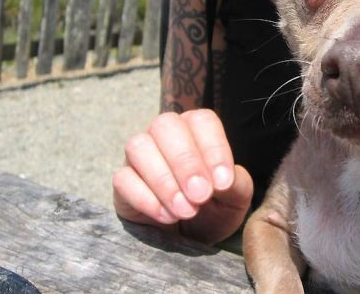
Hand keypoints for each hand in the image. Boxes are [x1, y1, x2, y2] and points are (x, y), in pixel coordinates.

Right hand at [112, 109, 252, 244]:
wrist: (192, 237)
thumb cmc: (215, 208)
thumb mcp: (235, 198)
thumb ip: (236, 184)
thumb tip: (221, 180)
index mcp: (198, 129)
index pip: (202, 121)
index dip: (213, 149)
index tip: (223, 183)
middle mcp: (166, 134)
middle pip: (166, 126)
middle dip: (185, 162)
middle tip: (201, 196)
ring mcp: (140, 155)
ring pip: (139, 147)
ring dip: (164, 180)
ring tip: (185, 210)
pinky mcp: (123, 180)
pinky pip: (123, 178)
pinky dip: (145, 198)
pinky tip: (167, 217)